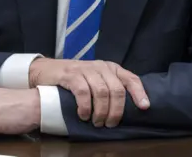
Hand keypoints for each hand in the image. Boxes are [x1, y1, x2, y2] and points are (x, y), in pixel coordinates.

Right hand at [29, 59, 149, 127]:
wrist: (47, 70)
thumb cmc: (75, 78)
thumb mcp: (96, 80)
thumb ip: (110, 88)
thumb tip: (126, 109)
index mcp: (111, 68)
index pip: (131, 78)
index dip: (139, 93)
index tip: (144, 107)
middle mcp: (101, 67)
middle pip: (117, 89)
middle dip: (116, 110)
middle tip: (110, 124)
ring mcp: (86, 69)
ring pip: (102, 92)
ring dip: (101, 111)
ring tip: (96, 122)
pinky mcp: (71, 75)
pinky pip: (83, 92)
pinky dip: (85, 106)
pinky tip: (84, 115)